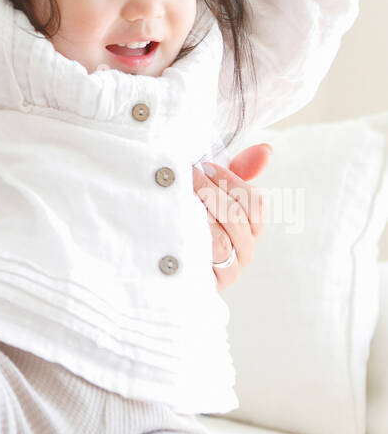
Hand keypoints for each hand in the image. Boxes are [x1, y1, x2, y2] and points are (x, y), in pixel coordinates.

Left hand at [192, 143, 271, 292]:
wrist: (168, 259)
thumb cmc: (197, 219)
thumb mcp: (217, 192)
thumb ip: (240, 171)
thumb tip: (266, 149)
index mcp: (252, 227)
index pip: (257, 203)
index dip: (232, 181)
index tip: (206, 167)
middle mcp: (246, 250)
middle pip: (238, 217)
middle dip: (211, 192)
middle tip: (188, 177)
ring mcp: (231, 270)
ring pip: (223, 238)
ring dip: (201, 213)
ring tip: (182, 197)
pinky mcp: (213, 284)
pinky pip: (208, 258)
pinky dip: (196, 237)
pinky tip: (181, 223)